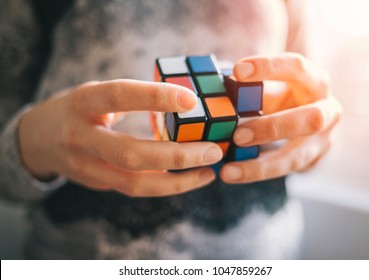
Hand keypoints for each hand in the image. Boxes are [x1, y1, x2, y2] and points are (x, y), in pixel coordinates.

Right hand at [19, 80, 222, 196]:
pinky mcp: (95, 183)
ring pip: (134, 183)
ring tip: (208, 171)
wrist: (37, 139)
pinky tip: (188, 178)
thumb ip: (131, 98)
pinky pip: (134, 189)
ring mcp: (85, 166)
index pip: (119, 96)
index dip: (154, 97)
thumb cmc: (79, 109)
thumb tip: (186, 102)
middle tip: (213, 150)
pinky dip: (165, 186)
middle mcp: (80, 137)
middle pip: (130, 154)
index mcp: (83, 102)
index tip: (191, 100)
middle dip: (177, 156)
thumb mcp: (97, 93)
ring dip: (177, 181)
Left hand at [220, 53, 341, 182]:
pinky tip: (232, 174)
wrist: (312, 128)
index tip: (238, 71)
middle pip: (310, 119)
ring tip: (229, 171)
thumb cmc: (286, 101)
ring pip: (296, 157)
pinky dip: (255, 173)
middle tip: (238, 136)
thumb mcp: (273, 90)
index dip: (269, 67)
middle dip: (272, 128)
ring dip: (261, 165)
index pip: (296, 68)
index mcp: (314, 81)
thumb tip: (223, 88)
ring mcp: (323, 140)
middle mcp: (327, 110)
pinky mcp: (312, 162)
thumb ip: (252, 90)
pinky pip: (283, 171)